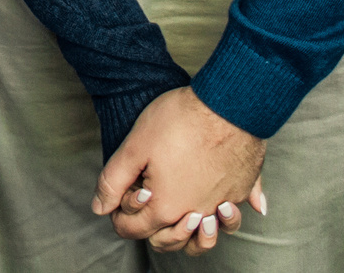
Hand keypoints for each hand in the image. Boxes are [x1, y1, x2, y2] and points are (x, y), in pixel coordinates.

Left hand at [92, 88, 268, 254]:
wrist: (227, 102)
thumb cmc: (180, 120)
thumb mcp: (134, 147)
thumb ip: (113, 181)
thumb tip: (99, 208)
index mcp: (167, 207)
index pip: (135, 230)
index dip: (119, 217)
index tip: (118, 199)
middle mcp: (198, 213)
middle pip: (171, 240)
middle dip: (151, 229)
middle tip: (145, 202)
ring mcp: (224, 202)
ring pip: (207, 233)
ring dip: (193, 232)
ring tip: (185, 214)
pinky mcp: (243, 187)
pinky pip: (238, 208)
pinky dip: (229, 212)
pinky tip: (226, 203)